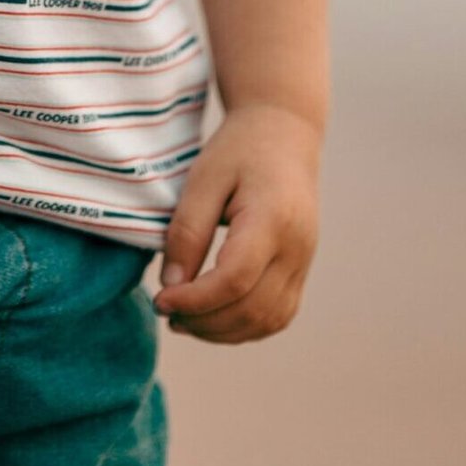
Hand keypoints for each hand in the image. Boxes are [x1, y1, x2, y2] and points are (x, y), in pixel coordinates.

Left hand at [152, 104, 321, 343]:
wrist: (285, 133)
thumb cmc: (239, 150)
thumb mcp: (203, 179)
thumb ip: (186, 233)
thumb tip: (171, 288)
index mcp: (272, 219)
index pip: (235, 280)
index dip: (195, 300)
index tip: (160, 300)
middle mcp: (297, 247)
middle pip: (252, 308)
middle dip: (204, 322)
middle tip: (165, 311)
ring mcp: (305, 261)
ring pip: (268, 320)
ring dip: (224, 332)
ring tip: (184, 319)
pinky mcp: (302, 269)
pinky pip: (278, 314)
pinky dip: (245, 326)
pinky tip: (214, 316)